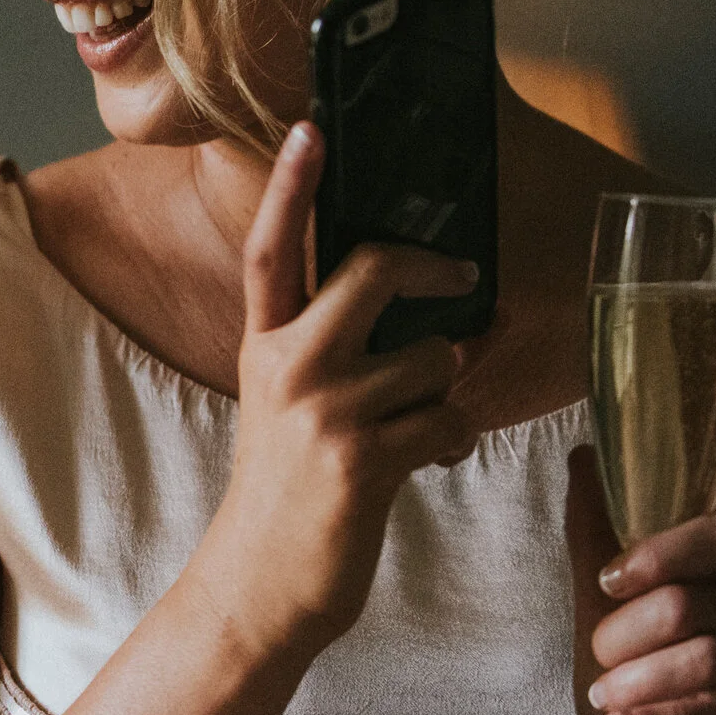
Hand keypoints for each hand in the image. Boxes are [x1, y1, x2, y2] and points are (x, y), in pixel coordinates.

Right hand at [188, 124, 480, 660]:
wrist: (258, 587)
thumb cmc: (287, 491)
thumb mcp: (283, 403)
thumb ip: (327, 346)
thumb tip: (418, 301)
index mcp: (263, 344)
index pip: (274, 247)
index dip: (292, 184)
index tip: (313, 127)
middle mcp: (286, 366)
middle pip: (373, 270)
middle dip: (432, 268)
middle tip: (457, 276)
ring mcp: (323, 412)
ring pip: (433, 357)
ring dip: (446, 390)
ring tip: (419, 425)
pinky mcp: (362, 460)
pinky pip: (450, 421)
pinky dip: (454, 441)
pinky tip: (427, 461)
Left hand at [564, 444, 715, 714]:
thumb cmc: (632, 685)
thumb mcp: (600, 608)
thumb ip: (595, 535)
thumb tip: (582, 455)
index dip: (667, 550)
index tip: (610, 579)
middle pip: (699, 602)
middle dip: (628, 632)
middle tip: (598, 662)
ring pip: (712, 657)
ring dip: (640, 680)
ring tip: (604, 701)